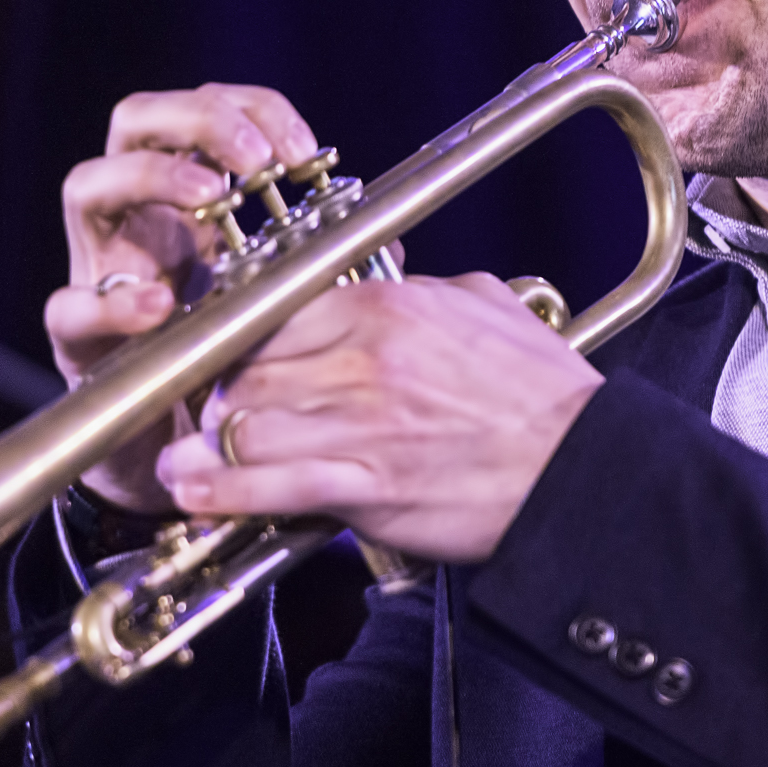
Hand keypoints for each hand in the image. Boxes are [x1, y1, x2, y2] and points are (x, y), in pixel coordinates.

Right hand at [45, 83, 318, 509]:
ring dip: (153, 177)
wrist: (170, 455)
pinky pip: (69, 307)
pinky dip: (111, 302)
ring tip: (211, 199)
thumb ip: (323, 267)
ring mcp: (100, 270)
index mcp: (188, 200)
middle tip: (256, 158)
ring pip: (88, 186)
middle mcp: (136, 219)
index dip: (256, 112)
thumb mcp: (277, 300)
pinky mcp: (75, 338)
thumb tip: (394, 248)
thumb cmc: (225, 361)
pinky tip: (160, 303)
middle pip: (138, 121)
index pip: (208, 111)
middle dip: (199, 120)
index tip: (307, 153)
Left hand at [154, 273, 605, 562]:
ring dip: (209, 448)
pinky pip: (270, 486)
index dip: (236, 339)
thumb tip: (390, 271)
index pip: (270, 310)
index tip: (222, 358)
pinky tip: (196, 494)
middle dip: (217, 397)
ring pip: (244, 426)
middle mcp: (361, 360)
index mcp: (385, 306)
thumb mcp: (482, 305)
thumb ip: (421, 285)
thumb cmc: (542, 391)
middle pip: (243, 369)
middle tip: (208, 417)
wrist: (581, 465)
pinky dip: (223, 492)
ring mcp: (360, 425)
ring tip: (186, 462)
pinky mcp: (366, 488)